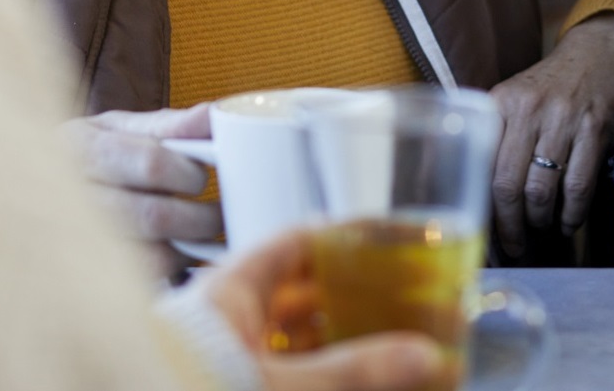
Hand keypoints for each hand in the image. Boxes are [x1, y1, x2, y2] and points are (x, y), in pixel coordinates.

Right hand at [63, 104, 221, 276]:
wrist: (28, 197)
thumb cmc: (90, 159)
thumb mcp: (118, 130)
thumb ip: (169, 126)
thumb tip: (217, 116)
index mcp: (79, 146)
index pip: (152, 163)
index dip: (190, 174)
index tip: (205, 178)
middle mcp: (67, 197)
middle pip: (152, 216)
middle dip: (198, 218)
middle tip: (218, 216)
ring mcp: (68, 245)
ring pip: (146, 257)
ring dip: (185, 250)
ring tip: (200, 240)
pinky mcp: (77, 282)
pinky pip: (135, 287)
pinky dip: (163, 275)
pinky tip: (175, 261)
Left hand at [195, 228, 443, 390]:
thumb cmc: (189, 390)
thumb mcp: (275, 386)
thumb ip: (350, 371)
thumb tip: (424, 355)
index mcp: (229, 294)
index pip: (296, 244)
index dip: (345, 238)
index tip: (390, 243)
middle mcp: (225, 323)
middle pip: (300, 297)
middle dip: (352, 301)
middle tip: (403, 304)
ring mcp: (226, 364)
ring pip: (294, 344)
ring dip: (341, 347)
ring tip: (393, 353)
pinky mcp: (229, 389)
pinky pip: (285, 378)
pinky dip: (323, 380)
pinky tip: (356, 385)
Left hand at [487, 11, 613, 256]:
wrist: (599, 53)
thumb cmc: (550, 87)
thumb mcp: (514, 99)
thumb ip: (494, 137)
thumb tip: (472, 193)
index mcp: (502, 102)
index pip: (482, 166)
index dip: (482, 208)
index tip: (483, 234)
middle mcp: (529, 109)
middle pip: (509, 185)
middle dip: (509, 226)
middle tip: (512, 246)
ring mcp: (564, 118)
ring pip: (542, 191)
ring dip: (539, 222)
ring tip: (539, 230)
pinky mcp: (595, 128)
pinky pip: (578, 186)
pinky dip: (571, 215)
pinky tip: (566, 222)